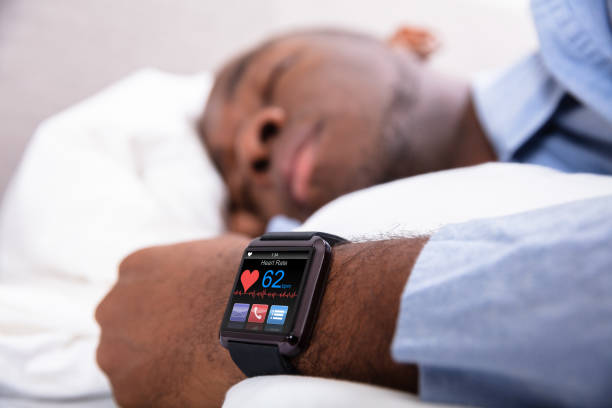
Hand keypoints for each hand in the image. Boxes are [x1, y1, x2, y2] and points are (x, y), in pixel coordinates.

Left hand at [96, 234, 249, 406]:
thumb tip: (207, 270)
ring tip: (195, 363)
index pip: (139, 290)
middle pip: (127, 325)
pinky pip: (143, 395)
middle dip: (152, 334)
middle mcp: (114, 308)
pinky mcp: (128, 390)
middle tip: (188, 341)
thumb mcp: (216, 252)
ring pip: (129, 362)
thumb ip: (193, 264)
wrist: (251, 325)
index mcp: (135, 268)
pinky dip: (164, 392)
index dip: (165, 305)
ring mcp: (116, 350)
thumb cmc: (244, 287)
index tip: (184, 316)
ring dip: (155, 364)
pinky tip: (193, 382)